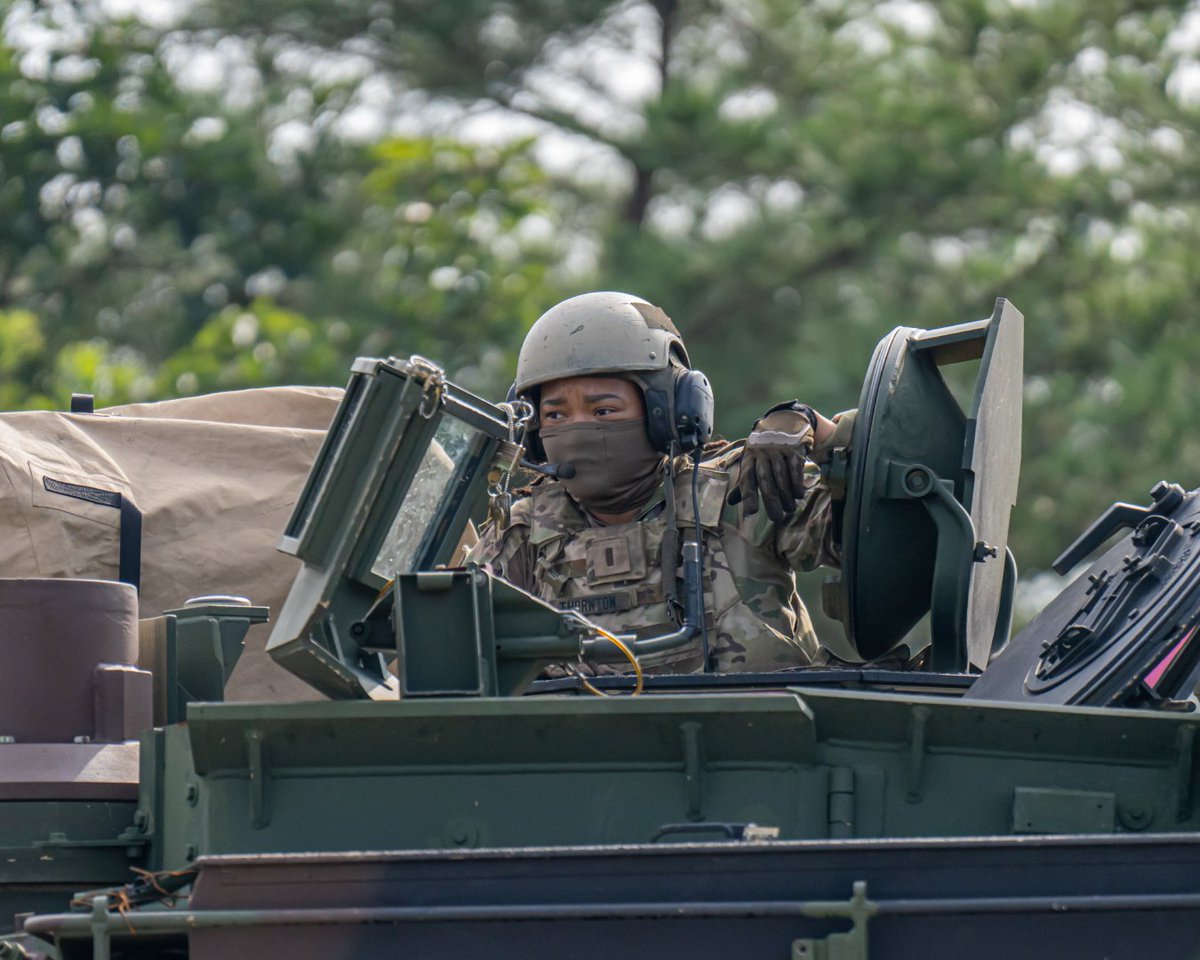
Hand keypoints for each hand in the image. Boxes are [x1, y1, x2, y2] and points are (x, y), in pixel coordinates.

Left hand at [727, 406, 815, 521]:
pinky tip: (798, 495)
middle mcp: (762, 454)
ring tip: (789, 509)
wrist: (784, 422)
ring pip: (781, 476)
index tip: (752, 512)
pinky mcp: (794, 448)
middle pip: (765, 480)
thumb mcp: (751, 460)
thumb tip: (730, 502)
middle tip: (776, 517)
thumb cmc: (764, 448)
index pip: (747, 478)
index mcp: (749, 458)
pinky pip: (795, 469)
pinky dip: (797, 483)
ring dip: (786, 495)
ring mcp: (778, 450)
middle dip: (771, 500)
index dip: (748, 495)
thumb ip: (743, 482)